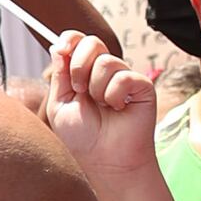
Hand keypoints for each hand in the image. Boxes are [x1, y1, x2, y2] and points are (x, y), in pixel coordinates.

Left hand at [43, 33, 160, 180]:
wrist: (104, 160)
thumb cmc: (82, 138)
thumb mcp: (59, 104)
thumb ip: (59, 75)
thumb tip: (58, 46)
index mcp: (84, 72)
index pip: (78, 41)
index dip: (70, 39)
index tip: (61, 49)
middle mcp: (105, 72)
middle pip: (93, 43)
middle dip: (79, 66)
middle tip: (79, 90)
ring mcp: (124, 77)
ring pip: (106, 62)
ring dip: (96, 89)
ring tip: (102, 107)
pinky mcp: (142, 86)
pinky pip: (123, 77)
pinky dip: (113, 96)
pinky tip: (118, 109)